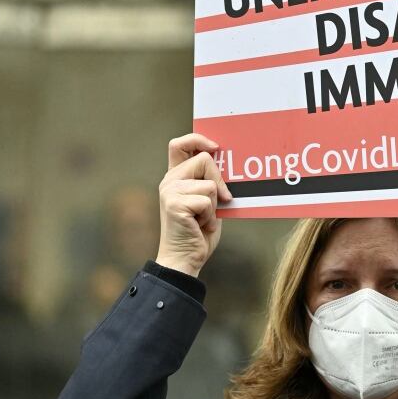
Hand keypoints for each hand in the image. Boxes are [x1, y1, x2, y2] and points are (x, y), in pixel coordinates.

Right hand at [155, 134, 232, 277]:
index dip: (198, 139)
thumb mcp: (207, 202)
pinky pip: (207, 201)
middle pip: (203, 159)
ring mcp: (170, 192)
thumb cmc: (199, 232)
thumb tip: (228, 164)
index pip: (179, 144)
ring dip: (215, 205)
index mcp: (175, 177)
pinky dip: (211, 216)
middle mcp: (169, 181)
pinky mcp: (174, 204)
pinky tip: (202, 226)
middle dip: (219, 180)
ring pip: (209, 184)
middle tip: (222, 200)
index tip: (216, 148)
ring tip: (204, 219)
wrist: (185, 259)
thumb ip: (210, 182)